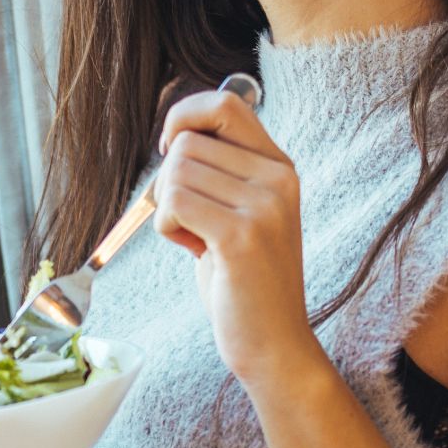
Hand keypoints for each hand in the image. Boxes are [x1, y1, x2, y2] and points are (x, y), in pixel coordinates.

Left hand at [154, 89, 323, 389]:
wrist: (274, 345)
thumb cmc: (244, 281)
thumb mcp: (241, 212)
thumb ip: (220, 171)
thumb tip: (177, 130)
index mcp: (280, 167)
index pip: (226, 103)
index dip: (185, 116)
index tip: (171, 150)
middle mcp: (278, 179)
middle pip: (189, 141)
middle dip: (170, 180)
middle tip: (191, 222)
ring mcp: (264, 206)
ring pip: (176, 172)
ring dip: (167, 209)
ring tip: (197, 241)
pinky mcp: (241, 236)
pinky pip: (174, 203)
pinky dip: (167, 228)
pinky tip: (192, 251)